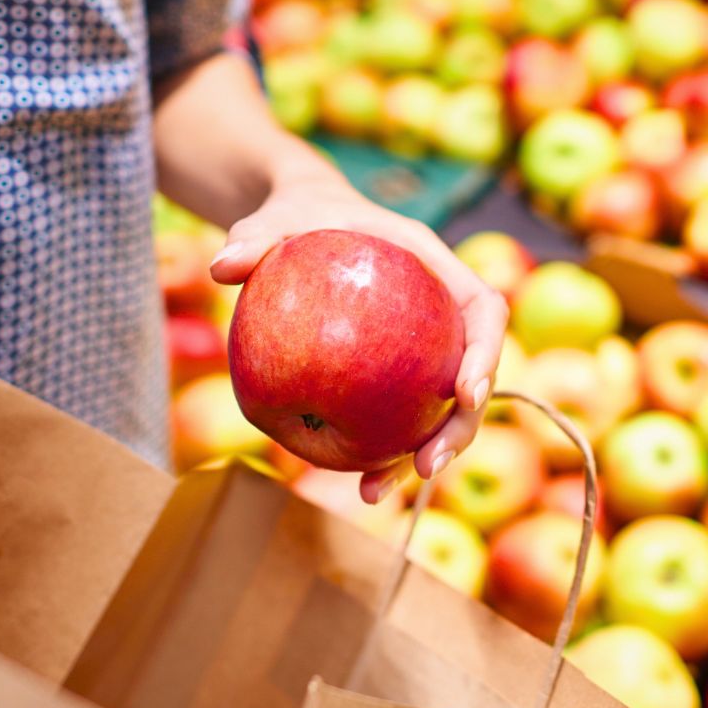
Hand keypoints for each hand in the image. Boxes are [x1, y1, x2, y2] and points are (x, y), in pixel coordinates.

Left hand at [208, 157, 507, 504]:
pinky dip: (382, 453)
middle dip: (460, 428)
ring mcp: (423, 349)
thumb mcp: (275, 217)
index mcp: (434, 267)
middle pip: (473, 375)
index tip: (464, 394)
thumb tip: (222, 267)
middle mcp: (440, 314)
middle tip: (428, 467)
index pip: (483, 310)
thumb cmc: (296, 216)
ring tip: (375, 492)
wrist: (302, 225)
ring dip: (422, 455)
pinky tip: (355, 485)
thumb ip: (256, 236)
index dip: (486, 354)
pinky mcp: (396, 376)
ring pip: (440, 410)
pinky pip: (399, 418)